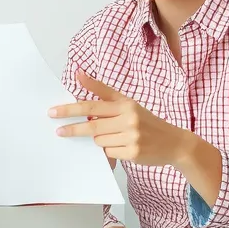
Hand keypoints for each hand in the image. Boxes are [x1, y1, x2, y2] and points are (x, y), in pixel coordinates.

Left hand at [49, 71, 187, 167]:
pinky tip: (123, 147)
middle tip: (58, 131)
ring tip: (116, 137)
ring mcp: (132, 137)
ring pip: (99, 141)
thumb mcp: (127, 102)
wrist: (174, 143)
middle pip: (92, 126)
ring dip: (100, 140)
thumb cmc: (145, 121)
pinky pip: (109, 153)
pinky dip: (110, 151)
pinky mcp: (133, 153)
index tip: (53, 112)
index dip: (70, 109)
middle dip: (72, 128)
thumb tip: (78, 74)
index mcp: (125, 104)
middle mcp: (129, 119)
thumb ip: (102, 91)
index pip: (92, 106)